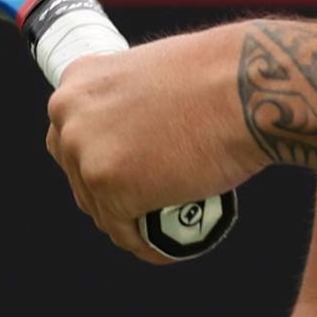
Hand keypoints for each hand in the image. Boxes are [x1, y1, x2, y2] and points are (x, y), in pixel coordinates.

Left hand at [44, 23, 266, 259]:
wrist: (245, 88)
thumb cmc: (220, 75)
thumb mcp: (156, 69)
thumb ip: (131, 99)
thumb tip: (137, 132)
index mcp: (79, 80)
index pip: (70, 133)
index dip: (96, 157)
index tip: (125, 170)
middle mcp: (70, 115)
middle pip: (79, 174)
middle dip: (108, 194)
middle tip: (146, 201)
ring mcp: (87, 153)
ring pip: (100, 208)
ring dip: (128, 222)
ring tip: (163, 225)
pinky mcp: (110, 189)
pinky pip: (126, 232)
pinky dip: (150, 244)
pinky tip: (169, 247)